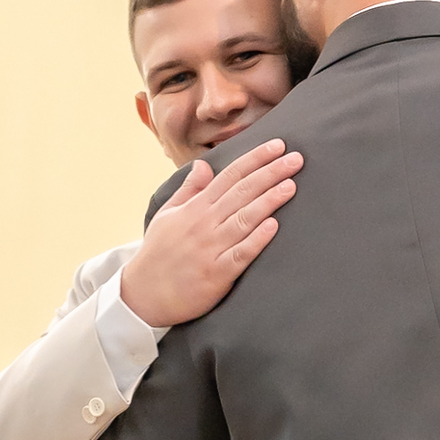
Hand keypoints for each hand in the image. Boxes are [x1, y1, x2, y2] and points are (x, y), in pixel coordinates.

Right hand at [120, 138, 302, 327]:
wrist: (143, 293)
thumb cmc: (158, 253)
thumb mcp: (167, 214)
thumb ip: (189, 189)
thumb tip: (203, 164)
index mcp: (195, 208)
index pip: (230, 176)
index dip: (255, 159)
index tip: (277, 146)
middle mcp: (204, 224)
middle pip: (242, 192)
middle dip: (271, 173)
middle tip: (296, 159)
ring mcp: (211, 248)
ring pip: (244, 219)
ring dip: (269, 201)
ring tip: (291, 185)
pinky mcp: (217, 274)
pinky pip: (240, 254)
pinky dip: (257, 239)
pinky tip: (274, 226)